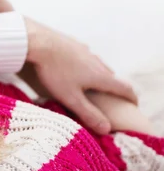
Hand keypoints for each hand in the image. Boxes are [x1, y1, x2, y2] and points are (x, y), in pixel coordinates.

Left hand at [23, 17, 137, 134]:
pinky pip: (84, 55)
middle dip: (114, 86)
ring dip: (100, 74)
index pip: (123, 87)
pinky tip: (76, 64)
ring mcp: (84, 50)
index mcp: (100, 75)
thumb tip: (107, 129)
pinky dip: (85, 63)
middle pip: (111, 75)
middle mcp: (96, 61)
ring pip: (97, 64)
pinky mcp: (72, 43)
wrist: (37, 41)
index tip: (134, 104)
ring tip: (95, 82)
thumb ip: (88, 114)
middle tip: (113, 96)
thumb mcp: (70, 97)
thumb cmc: (54, 71)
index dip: (130, 97)